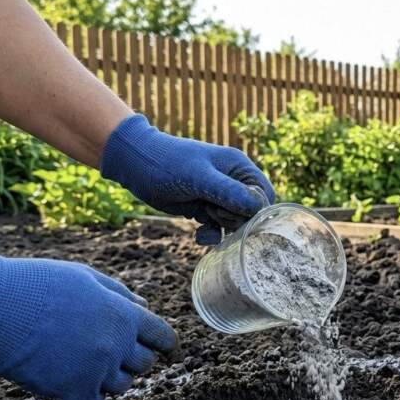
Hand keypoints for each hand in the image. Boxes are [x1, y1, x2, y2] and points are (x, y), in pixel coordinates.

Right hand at [0, 243, 178, 399]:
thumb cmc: (40, 285)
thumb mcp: (87, 278)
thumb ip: (122, 295)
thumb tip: (145, 309)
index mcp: (124, 316)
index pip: (164, 337)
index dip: (167, 344)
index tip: (168, 350)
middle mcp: (116, 347)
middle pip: (145, 362)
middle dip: (135, 355)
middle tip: (115, 348)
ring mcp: (95, 372)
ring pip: (122, 384)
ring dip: (113, 374)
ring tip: (89, 359)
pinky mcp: (72, 392)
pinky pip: (96, 399)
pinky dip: (92, 391)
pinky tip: (77, 375)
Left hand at [100, 114, 275, 244]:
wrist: (135, 165)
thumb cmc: (168, 164)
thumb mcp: (200, 178)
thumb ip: (229, 192)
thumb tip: (257, 207)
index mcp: (239, 168)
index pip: (264, 195)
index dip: (256, 209)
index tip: (237, 215)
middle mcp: (232, 182)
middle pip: (250, 212)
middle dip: (235, 220)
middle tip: (213, 212)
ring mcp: (218, 196)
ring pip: (234, 223)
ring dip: (222, 228)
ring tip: (203, 219)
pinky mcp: (204, 208)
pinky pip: (218, 228)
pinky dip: (210, 235)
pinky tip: (198, 236)